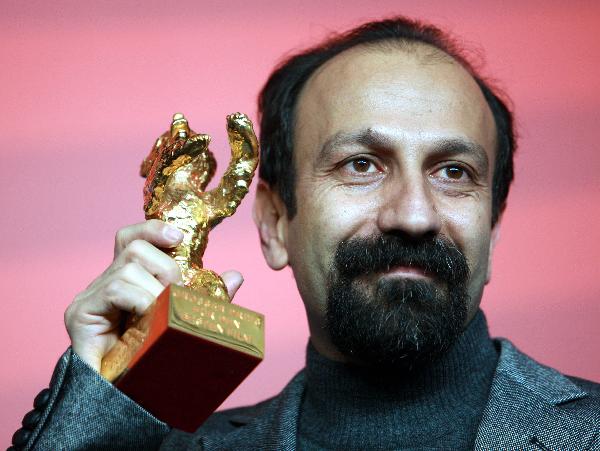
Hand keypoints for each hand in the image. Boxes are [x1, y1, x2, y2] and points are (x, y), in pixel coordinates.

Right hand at [64, 219, 242, 372]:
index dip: (153, 229)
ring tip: (163, 316)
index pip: (133, 239)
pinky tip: (149, 319)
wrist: (123, 402)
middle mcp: (105, 284)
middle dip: (167, 267)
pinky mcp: (80, 313)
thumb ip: (206, 299)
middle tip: (177, 297)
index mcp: (128, 281)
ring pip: (129, 266)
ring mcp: (91, 297)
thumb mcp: (186, 324)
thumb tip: (236, 275)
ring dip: (158, 289)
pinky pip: (115, 288)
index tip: (178, 237)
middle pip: (135, 247)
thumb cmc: (153, 361)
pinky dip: (142, 299)